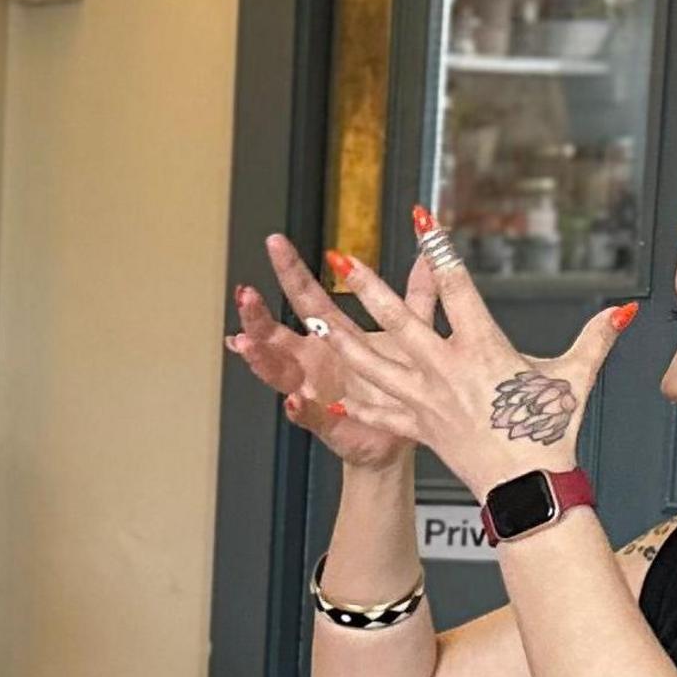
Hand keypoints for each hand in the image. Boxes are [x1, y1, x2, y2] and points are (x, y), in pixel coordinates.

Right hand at [228, 235, 419, 470]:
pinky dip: (301, 409)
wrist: (401, 434)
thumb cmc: (398, 383)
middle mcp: (314, 361)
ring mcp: (315, 390)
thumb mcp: (409, 332)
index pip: (306, 296)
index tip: (276, 242)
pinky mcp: (328, 421)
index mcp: (332, 335)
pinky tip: (293, 400)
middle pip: (277, 333)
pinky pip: (310, 415)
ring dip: (261, 359)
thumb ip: (417, 295)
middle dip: (258, 315)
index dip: (291, 270)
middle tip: (245, 294)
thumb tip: (431, 255)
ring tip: (247, 344)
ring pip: (278, 373)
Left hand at [316, 211, 634, 492]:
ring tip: (311, 315)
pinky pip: (377, 412)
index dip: (439, 249)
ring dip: (341, 338)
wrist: (526, 485)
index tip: (423, 219)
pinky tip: (324, 392)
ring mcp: (425, 399)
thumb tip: (624, 309)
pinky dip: (351, 403)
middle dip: (367, 287)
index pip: (457, 288)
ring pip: (372, 363)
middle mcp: (446, 370)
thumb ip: (595, 338)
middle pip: (398, 321)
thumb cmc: (550, 432)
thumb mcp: (576, 377)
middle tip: (340, 260)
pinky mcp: (417, 426)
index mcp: (483, 349)